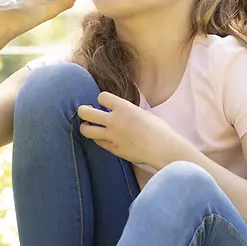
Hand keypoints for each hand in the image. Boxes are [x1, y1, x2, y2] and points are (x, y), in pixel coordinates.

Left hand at [77, 92, 195, 170]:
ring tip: (88, 126)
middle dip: (83, 110)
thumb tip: (120, 111)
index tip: (105, 103)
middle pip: (85, 112)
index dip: (102, 99)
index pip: (101, 97)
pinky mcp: (113, 148)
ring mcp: (111, 136)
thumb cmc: (159, 130)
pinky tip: (103, 138)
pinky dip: (98, 139)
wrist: (163, 149)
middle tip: (85, 111)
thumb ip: (128, 111)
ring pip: (86, 130)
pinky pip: (98, 142)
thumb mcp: (144, 113)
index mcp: (123, 107)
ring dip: (85, 127)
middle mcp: (114, 120)